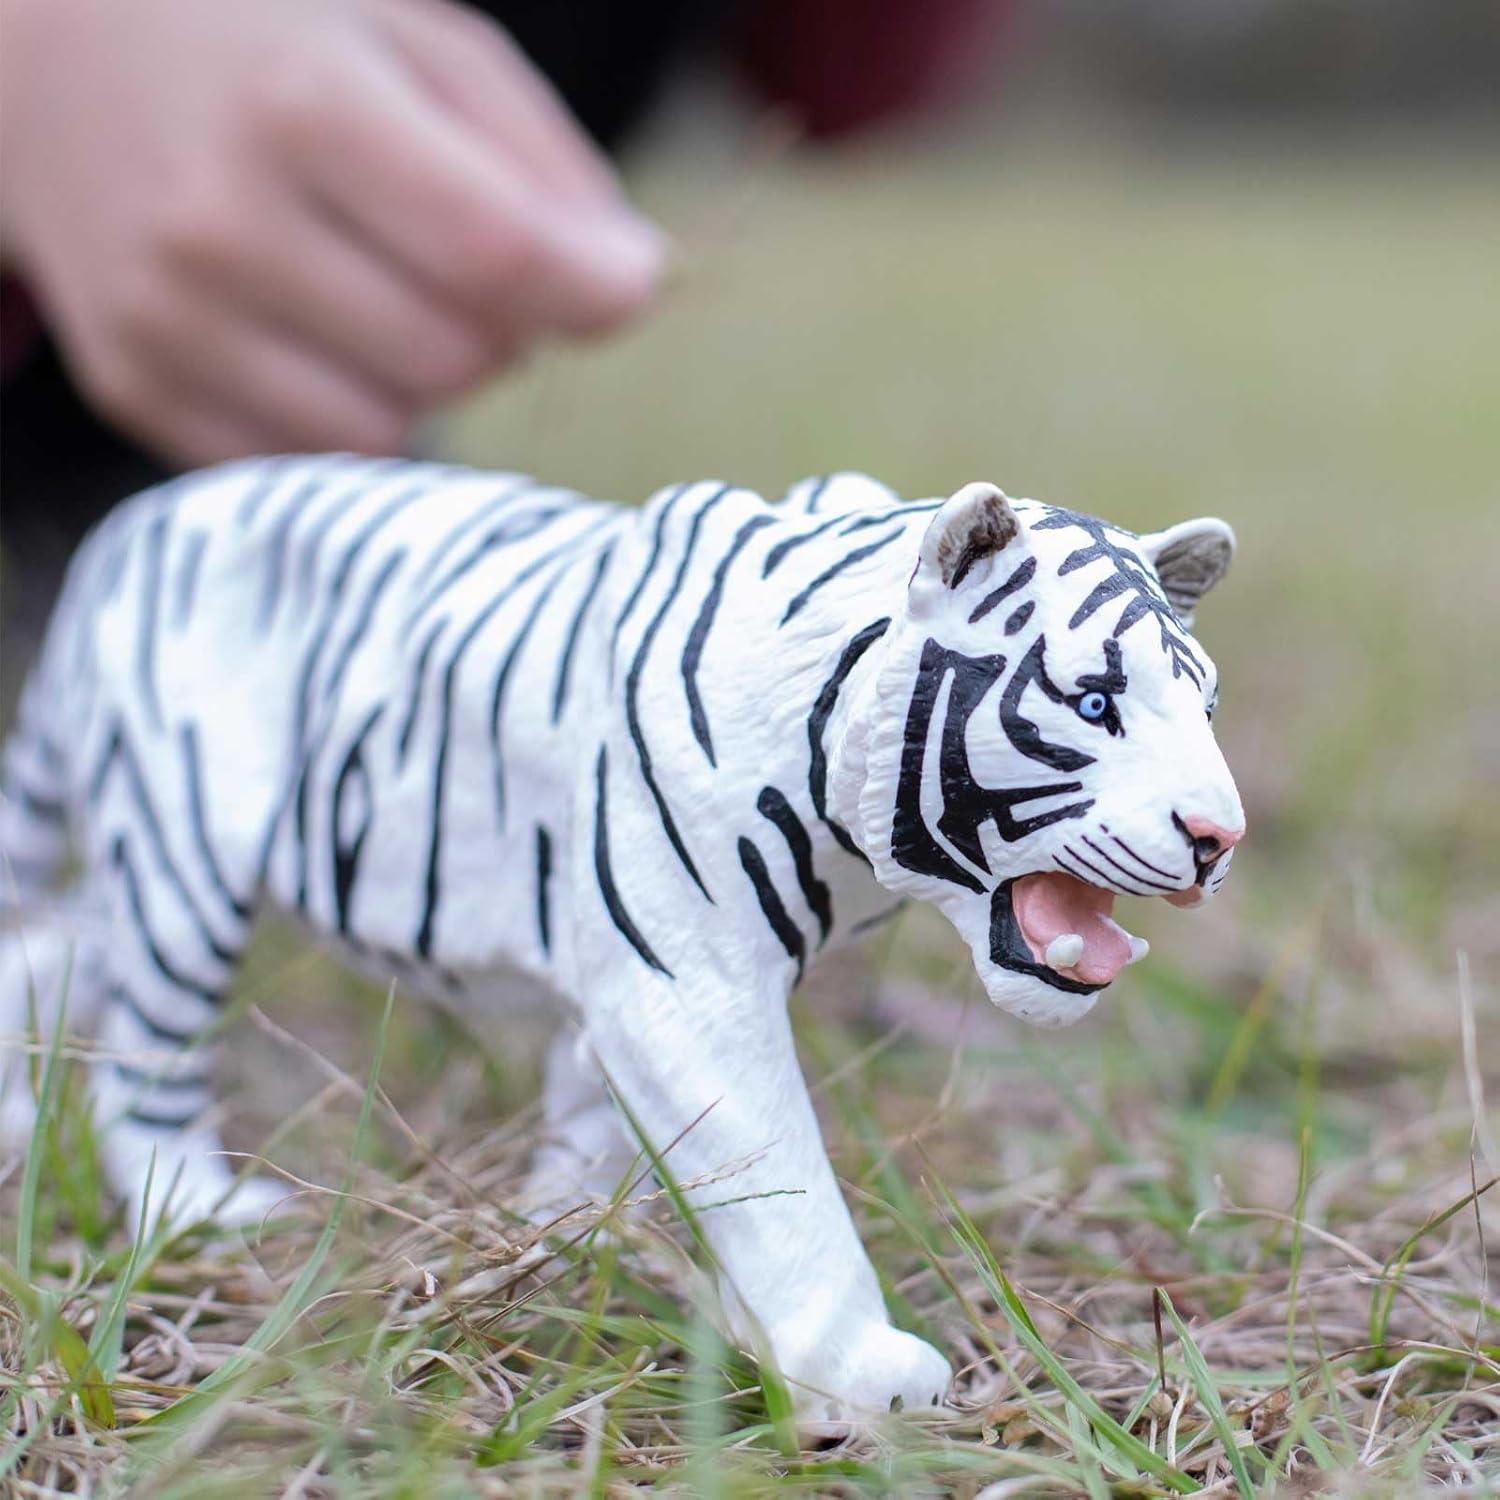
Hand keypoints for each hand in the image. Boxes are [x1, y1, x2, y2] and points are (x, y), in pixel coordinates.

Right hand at [0, 0, 665, 463]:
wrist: (49, 45)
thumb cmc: (273, 40)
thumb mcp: (418, 42)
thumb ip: (540, 163)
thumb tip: (635, 284)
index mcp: (302, 102)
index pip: (493, 252)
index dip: (590, 291)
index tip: (626, 287)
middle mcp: (219, 220)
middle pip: (454, 359)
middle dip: (498, 327)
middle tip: (460, 267)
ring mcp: (165, 316)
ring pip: (388, 432)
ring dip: (424, 380)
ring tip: (383, 295)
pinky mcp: (138, 386)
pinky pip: (309, 461)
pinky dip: (346, 414)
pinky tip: (318, 337)